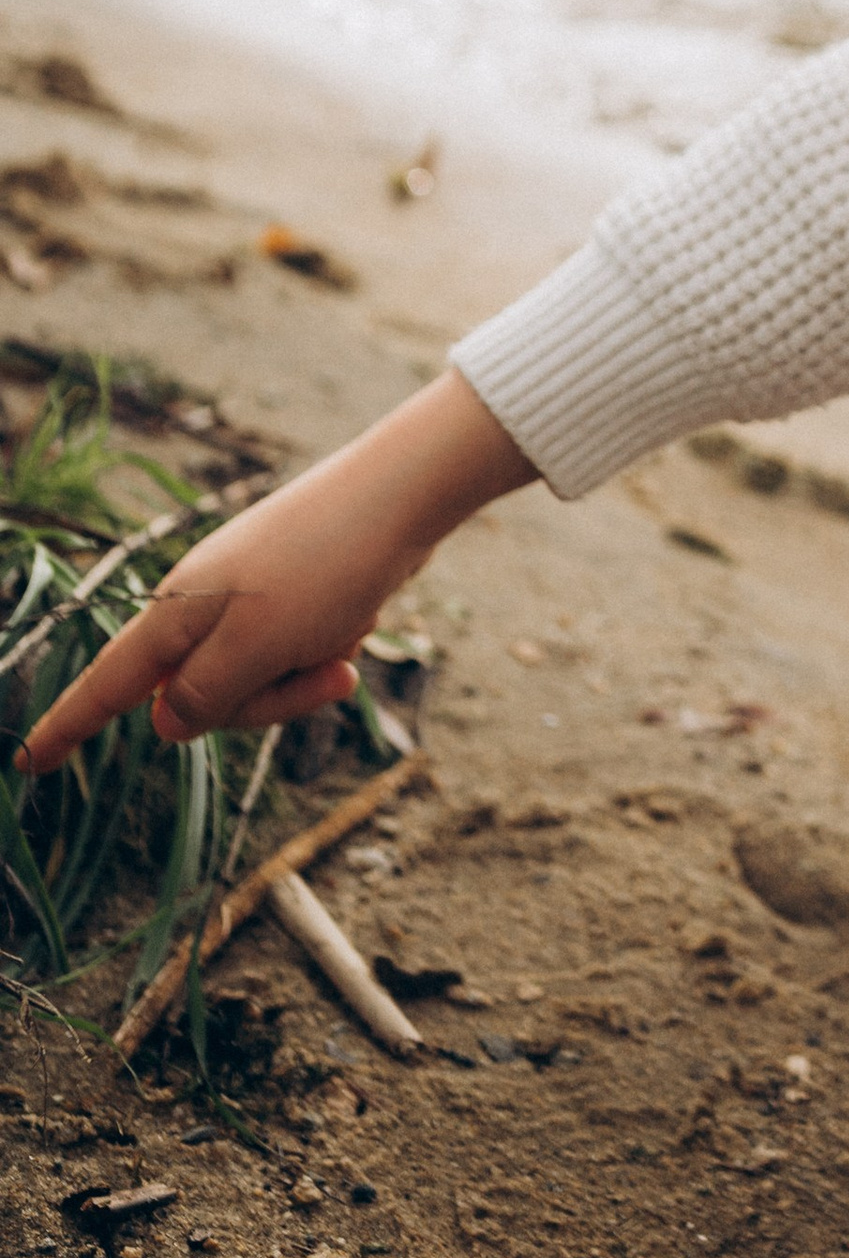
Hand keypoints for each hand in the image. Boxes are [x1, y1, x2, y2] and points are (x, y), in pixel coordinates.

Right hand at [12, 371, 535, 774]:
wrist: (403, 494)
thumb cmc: (326, 566)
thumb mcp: (258, 646)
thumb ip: (205, 696)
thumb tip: (165, 723)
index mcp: (177, 616)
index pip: (108, 687)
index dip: (67, 727)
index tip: (26, 764)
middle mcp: (202, 609)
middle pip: (204, 703)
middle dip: (268, 703)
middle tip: (324, 671)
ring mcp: (247, 603)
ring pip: (257, 685)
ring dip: (306, 676)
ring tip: (347, 636)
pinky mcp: (288, 600)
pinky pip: (294, 657)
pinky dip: (328, 650)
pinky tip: (360, 615)